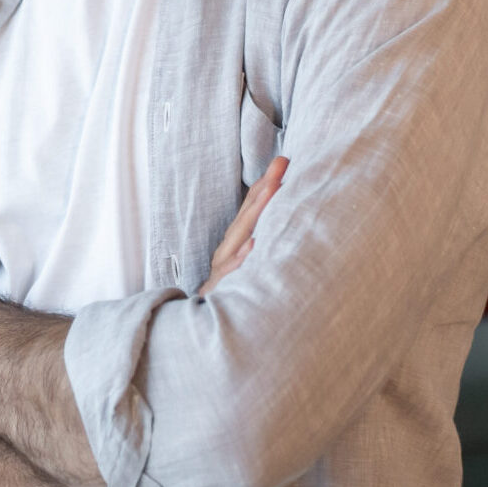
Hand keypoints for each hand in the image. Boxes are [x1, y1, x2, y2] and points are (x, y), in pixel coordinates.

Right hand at [199, 156, 285, 294]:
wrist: (204, 325)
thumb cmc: (231, 290)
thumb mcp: (246, 263)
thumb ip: (259, 239)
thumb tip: (279, 218)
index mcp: (236, 240)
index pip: (251, 207)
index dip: (266, 183)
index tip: (283, 161)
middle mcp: (228, 247)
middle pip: (247, 214)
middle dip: (265, 189)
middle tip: (281, 165)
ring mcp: (223, 265)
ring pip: (240, 235)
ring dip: (257, 212)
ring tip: (272, 190)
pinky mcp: (220, 286)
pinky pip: (232, 271)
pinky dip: (242, 257)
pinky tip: (253, 244)